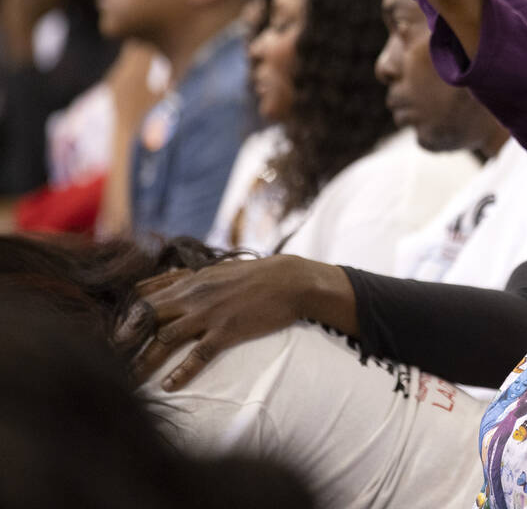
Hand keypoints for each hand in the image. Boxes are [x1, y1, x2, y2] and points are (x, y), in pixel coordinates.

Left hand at [115, 255, 353, 390]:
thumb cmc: (256, 275)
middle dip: (123, 339)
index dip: (124, 314)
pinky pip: (198, 355)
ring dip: (144, 362)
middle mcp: (193, 296)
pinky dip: (182, 372)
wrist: (289, 281)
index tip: (109, 332)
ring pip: (165, 339)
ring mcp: (208, 314)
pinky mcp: (226, 331)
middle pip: (145, 317)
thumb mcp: (217, 269)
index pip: (144, 295)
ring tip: (129, 381)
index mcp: (189, 280)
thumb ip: (189, 277)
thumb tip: (165, 277)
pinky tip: (169, 386)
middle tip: (107, 360)